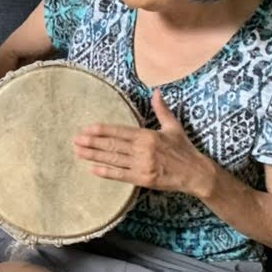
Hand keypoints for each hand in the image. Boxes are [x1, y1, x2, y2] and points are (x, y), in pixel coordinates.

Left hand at [72, 89, 217, 197]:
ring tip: (78, 152)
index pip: (120, 131)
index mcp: (148, 136)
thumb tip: (157, 92)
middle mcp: (143, 150)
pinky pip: (121, 175)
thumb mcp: (173, 127)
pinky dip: (107, 173)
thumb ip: (162, 110)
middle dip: (92, 142)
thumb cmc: (184, 149)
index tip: (87, 129)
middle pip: (112, 145)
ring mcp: (143, 165)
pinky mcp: (144, 179)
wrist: (196, 173)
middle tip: (75, 140)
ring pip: (113, 159)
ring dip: (94, 156)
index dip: (102, 130)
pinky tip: (93, 169)